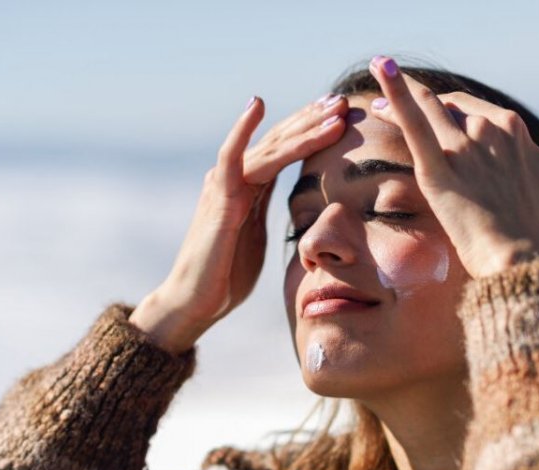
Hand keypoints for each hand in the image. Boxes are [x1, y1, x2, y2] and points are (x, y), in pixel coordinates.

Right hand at [130, 94, 348, 352]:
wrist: (196, 301)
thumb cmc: (226, 275)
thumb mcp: (257, 237)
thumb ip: (268, 214)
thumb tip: (294, 211)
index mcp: (250, 188)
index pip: (286, 150)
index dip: (312, 131)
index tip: (341, 115)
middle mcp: (236, 178)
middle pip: (280, 140)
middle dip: (313, 119)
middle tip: (343, 100)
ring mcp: (225, 185)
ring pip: (269, 147)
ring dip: (302, 127)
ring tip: (331, 109)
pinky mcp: (218, 199)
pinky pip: (231, 158)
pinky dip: (243, 130)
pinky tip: (257, 105)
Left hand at [367, 56, 538, 277]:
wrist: (523, 260)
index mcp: (514, 129)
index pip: (474, 110)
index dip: (451, 110)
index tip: (435, 114)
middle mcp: (488, 130)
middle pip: (447, 108)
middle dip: (422, 104)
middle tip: (390, 104)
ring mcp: (462, 148)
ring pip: (426, 108)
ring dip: (399, 93)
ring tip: (378, 86)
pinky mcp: (437, 170)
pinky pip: (413, 122)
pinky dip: (396, 93)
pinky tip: (381, 68)